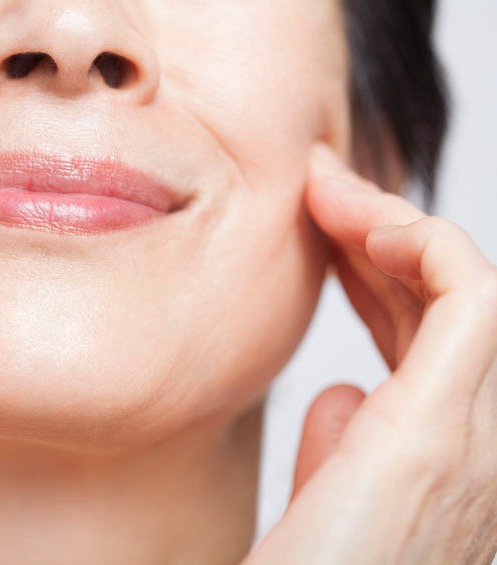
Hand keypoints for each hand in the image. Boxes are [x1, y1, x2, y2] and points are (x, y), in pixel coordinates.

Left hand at [247, 146, 496, 563]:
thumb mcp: (323, 512)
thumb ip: (345, 454)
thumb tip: (339, 393)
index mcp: (442, 465)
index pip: (431, 341)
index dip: (383, 274)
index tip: (324, 227)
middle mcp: (479, 452)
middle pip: (447, 309)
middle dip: (386, 236)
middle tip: (323, 186)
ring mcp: (476, 446)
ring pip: (467, 292)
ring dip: (397, 223)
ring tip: (326, 185)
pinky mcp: (441, 439)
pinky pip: (470, 300)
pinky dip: (422, 242)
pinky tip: (355, 219)